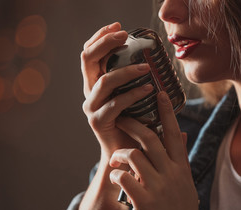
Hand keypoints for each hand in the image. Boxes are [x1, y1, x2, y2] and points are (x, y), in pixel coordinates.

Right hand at [81, 22, 152, 160]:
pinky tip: (148, 89)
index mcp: (94, 81)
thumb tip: (152, 58)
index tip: (118, 26)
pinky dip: (133, 94)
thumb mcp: (133, 95)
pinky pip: (115, 104)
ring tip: (146, 67)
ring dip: (126, 70)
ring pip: (103, 80)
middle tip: (125, 35)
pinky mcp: (98, 121)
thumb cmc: (133, 121)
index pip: (90, 53)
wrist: (126, 152)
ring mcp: (91, 106)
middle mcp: (89, 91)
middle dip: (105, 42)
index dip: (100, 37)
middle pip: (88, 59)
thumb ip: (134, 79)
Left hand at [109, 92, 203, 209]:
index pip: (174, 133)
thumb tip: (180, 135)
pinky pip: (123, 177)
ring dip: (120, 153)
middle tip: (122, 118)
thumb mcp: (185, 183)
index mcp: (181, 167)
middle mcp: (171, 173)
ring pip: (133, 154)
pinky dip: (117, 174)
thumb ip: (180, 158)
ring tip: (116, 158)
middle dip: (133, 124)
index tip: (160, 93)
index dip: (167, 112)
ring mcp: (158, 186)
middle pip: (150, 138)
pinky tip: (118, 178)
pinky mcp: (144, 201)